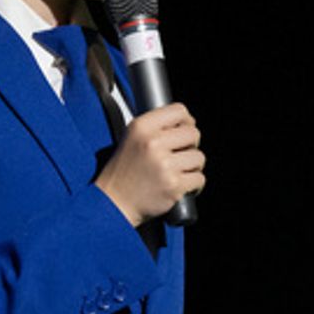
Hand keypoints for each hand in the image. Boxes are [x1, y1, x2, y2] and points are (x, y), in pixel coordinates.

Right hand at [95, 103, 204, 225]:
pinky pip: (199, 178)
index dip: (186, 121)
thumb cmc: (124, 172)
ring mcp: (164, 165)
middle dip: (191, 145)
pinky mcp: (173, 185)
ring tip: (179, 172)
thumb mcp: (132, 139)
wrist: (114, 203)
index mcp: (141, 127)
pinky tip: (182, 185)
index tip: (182, 132)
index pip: (179, 110)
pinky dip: (194, 184)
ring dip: (193, 166)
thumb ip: (156, 128)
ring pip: (199, 157)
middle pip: (193, 133)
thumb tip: (188, 122)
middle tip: (181, 155)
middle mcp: (153, 143)